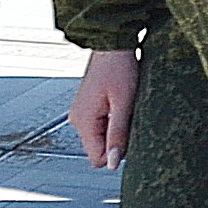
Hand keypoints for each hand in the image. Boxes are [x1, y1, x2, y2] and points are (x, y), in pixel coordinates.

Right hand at [69, 48, 137, 168]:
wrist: (112, 44)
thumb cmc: (119, 67)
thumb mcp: (124, 103)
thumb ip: (117, 134)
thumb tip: (112, 163)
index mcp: (83, 121)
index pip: (96, 159)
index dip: (116, 153)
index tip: (130, 136)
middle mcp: (77, 119)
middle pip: (98, 149)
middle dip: (116, 141)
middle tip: (129, 118)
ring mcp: (81, 113)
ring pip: (100, 138)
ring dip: (115, 130)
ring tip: (124, 108)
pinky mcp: (87, 107)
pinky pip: (99, 126)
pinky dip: (112, 121)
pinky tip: (120, 106)